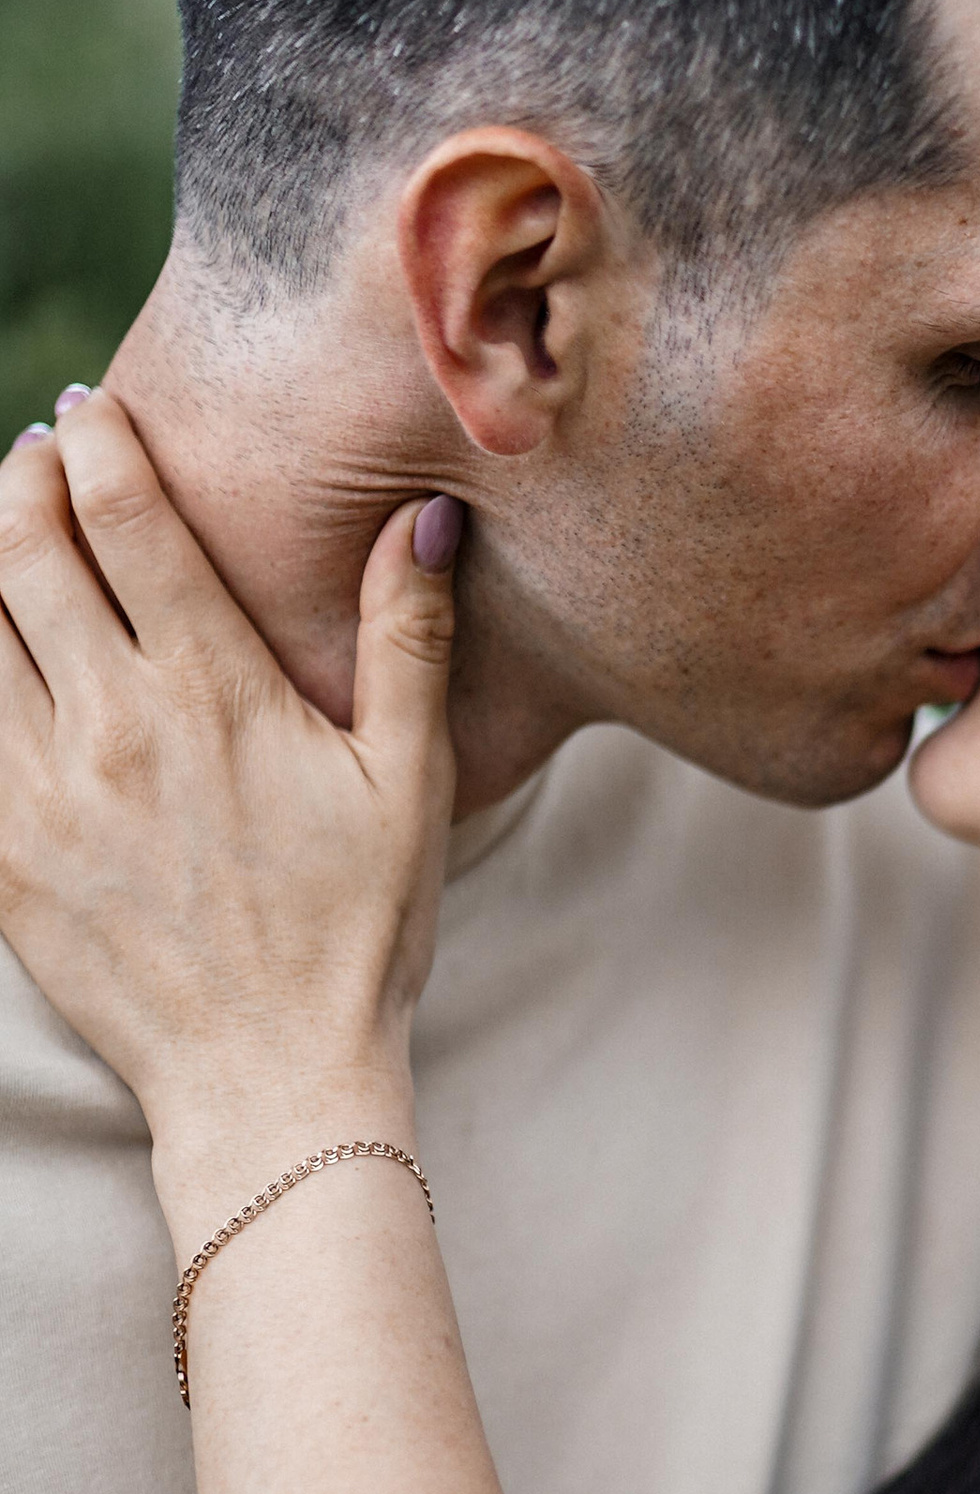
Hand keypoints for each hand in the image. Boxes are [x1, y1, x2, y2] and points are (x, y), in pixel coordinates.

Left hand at [0, 397, 453, 1183]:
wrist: (271, 1080)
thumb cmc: (356, 935)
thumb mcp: (411, 786)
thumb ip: (408, 640)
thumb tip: (423, 518)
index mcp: (217, 694)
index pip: (127, 519)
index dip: (98, 443)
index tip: (92, 412)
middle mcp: (115, 728)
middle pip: (23, 550)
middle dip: (20, 479)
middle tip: (35, 457)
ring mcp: (42, 793)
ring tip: (2, 539)